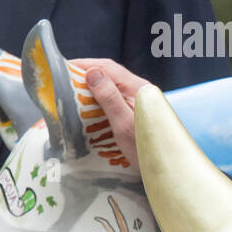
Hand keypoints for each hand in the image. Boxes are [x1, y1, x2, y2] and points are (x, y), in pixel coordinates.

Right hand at [69, 59, 149, 174]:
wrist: (169, 167)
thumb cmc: (146, 148)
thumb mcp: (124, 124)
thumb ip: (109, 98)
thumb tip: (92, 73)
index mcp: (137, 88)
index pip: (107, 67)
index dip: (84, 64)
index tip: (62, 67)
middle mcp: (139, 90)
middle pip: (109, 75)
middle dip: (85, 75)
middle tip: (62, 82)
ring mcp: (139, 100)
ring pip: (111, 86)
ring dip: (91, 88)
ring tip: (71, 94)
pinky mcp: (137, 111)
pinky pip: (115, 98)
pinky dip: (99, 100)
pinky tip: (89, 108)